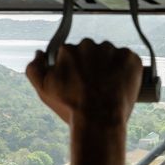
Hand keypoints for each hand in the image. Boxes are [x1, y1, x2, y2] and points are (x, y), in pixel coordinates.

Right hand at [26, 39, 141, 126]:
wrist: (99, 120)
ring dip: (110, 66)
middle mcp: (90, 45)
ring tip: (109, 88)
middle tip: (95, 86)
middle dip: (93, 65)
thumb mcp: (43, 90)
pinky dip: (126, 70)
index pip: (72, 55)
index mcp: (68, 49)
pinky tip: (120, 84)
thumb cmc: (71, 107)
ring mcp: (112, 50)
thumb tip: (39, 54)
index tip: (80, 83)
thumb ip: (34, 69)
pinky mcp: (131, 58)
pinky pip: (128, 60)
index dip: (76, 70)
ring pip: (110, 55)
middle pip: (92, 52)